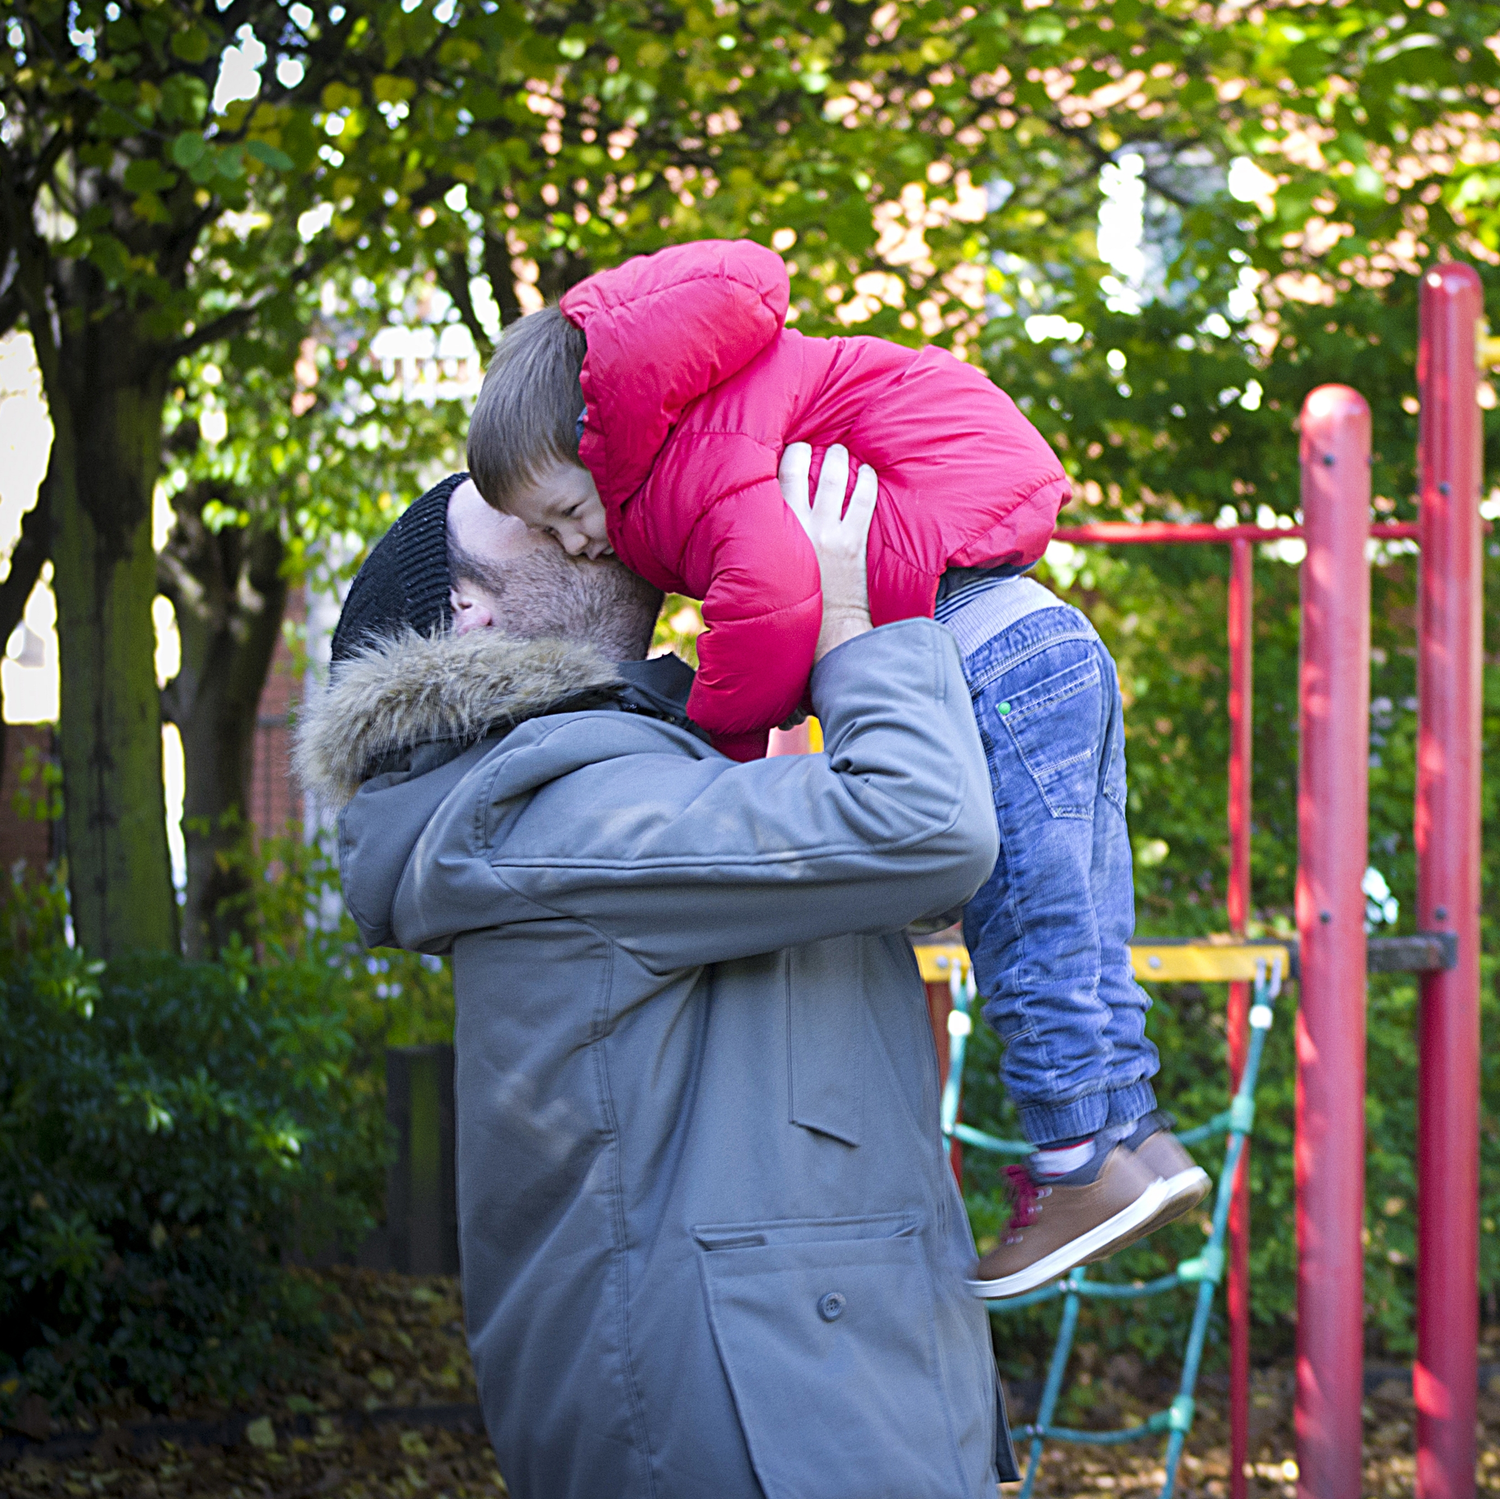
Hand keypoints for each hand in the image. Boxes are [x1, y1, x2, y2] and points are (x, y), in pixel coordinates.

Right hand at [778, 442, 877, 661]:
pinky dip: (866, 481)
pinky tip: (866, 471)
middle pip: (800, 471)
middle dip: (804, 452)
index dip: (778, 460)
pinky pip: (863, 500)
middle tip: (809, 446)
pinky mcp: (854, 541)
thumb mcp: (764, 572)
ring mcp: (829, 532)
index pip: (773, 482)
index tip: (782, 451)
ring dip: (836, 460)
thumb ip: (758, 548)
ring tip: (837, 451)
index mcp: (774, 532)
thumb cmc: (792, 606)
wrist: (826, 631)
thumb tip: (747, 534)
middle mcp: (800, 526)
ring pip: (833, 480)